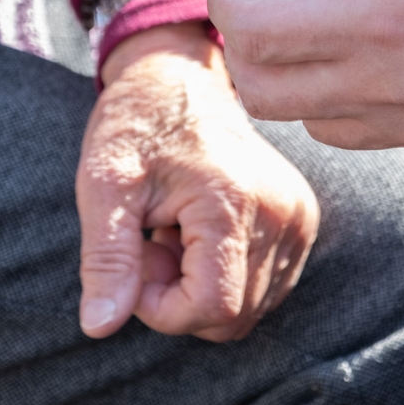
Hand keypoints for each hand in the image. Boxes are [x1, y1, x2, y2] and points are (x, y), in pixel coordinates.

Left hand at [77, 22, 318, 341]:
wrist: (180, 77)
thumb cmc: (137, 125)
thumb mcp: (104, 184)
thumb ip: (106, 259)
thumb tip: (100, 327)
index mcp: (233, 201)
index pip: (212, 309)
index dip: (160, 308)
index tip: (136, 260)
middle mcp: (282, 214)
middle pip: (232, 319)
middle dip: (179, 298)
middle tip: (152, 240)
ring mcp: (300, 219)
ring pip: (248, 311)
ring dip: (201, 289)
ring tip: (175, 232)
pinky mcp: (303, 222)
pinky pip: (262, 289)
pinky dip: (224, 276)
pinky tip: (198, 233)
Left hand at [209, 0, 403, 171]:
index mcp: (381, 20)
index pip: (251, 33)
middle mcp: (396, 91)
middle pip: (267, 94)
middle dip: (249, 42)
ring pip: (321, 123)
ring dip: (305, 74)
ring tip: (341, 19)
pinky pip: (387, 135)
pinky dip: (366, 97)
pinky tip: (403, 48)